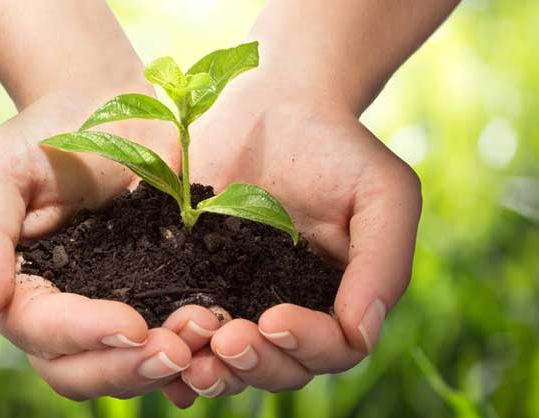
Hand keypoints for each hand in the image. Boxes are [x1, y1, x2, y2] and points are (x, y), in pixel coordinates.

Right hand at [0, 90, 194, 399]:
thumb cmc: (45, 133)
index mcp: (19, 291)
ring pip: (128, 366)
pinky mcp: (159, 297)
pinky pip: (171, 341)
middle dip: (128, 368)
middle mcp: (62, 315)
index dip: (86, 336)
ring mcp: (113, 310)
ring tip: (208, 334)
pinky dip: (194, 353)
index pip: (43, 333)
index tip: (133, 324)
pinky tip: (222, 342)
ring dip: (167, 364)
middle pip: (81, 372)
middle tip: (177, 350)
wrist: (110, 103)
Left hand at [160, 70, 421, 404]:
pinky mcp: (192, 282)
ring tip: (189, 354)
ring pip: (230, 363)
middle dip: (254, 364)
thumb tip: (361, 333)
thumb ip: (383, 262)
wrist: (274, 103)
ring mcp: (238, 301)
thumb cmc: (339, 147)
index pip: (333, 350)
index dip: (306, 346)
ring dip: (212, 370)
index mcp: (338, 301)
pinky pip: (184, 332)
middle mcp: (289, 312)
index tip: (274, 317)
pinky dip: (172, 353)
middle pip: (279, 369)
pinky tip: (155, 347)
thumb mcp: (382, 193)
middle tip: (225, 341)